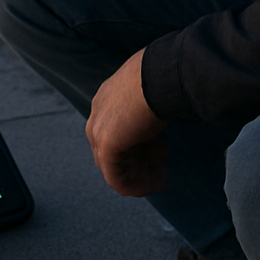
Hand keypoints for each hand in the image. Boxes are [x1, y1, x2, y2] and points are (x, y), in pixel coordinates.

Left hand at [86, 48, 167, 196]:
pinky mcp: (107, 145)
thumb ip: (144, 114)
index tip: (162, 149)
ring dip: (140, 177)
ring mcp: (99, 131)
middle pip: (114, 152)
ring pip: (114, 168)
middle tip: (162, 168)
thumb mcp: (150, 96)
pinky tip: (156, 183)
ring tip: (161, 178)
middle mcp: (97, 115)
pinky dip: (137, 186)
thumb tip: (155, 127)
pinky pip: (116, 178)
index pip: (116, 133)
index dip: (141, 146)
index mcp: (106, 99)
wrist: (161, 74)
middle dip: (140, 163)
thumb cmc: (162, 79)